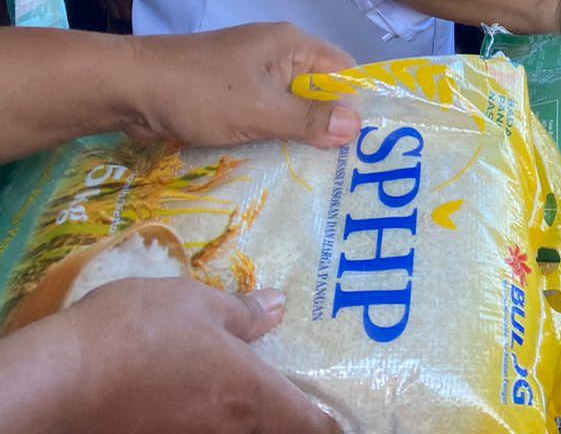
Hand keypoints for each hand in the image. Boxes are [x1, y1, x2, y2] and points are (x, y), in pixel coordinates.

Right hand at [19, 278, 336, 432]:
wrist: (56, 383)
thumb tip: (278, 306)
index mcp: (252, 395)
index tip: (341, 420)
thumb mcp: (197, 304)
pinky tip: (191, 399)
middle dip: (282, 418)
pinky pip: (197, 433)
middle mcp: (229, 431)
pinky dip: (203, 420)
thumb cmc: (138, 332)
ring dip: (240, 418)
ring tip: (236, 393)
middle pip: (272, 431)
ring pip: (233, 433)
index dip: (329, 422)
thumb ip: (243, 313)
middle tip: (288, 400)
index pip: (310, 424)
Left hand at [124, 23, 359, 148]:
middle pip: (320, 90)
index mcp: (292, 45)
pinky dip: (275, 136)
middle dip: (333, 124)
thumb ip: (308, 119)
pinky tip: (283, 165)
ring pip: (291, 106)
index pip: (345, 71)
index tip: (374, 143)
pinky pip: (266, 115)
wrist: (126, 88)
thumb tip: (358, 127)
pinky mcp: (231, 94)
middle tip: (352, 167)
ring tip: (324, 173)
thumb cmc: (197, 92)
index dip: (360, 103)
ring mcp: (252, 74)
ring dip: (302, 134)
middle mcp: (278, 55)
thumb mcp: (258, 109)